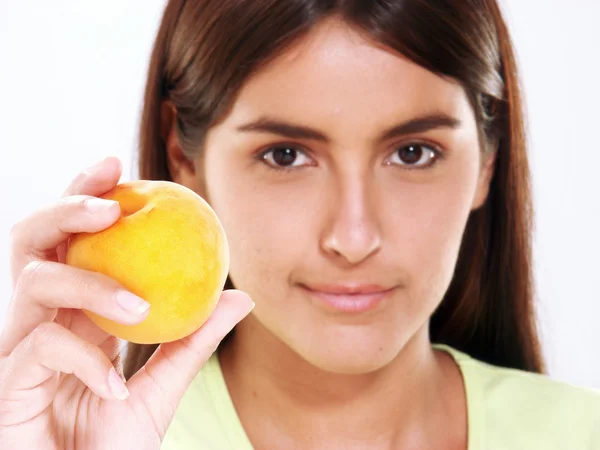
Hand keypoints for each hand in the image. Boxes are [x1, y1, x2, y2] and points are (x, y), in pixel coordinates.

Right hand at [0, 156, 253, 448]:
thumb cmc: (114, 439)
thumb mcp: (166, 381)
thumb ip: (196, 337)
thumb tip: (241, 295)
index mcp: (76, 308)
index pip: (74, 237)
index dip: (87, 195)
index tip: (118, 165)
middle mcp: (42, 317)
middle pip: (34, 238)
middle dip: (66, 206)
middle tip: (109, 199)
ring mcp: (18, 346)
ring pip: (34, 281)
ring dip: (90, 283)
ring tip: (135, 307)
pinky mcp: (4, 381)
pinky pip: (43, 348)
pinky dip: (87, 362)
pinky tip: (115, 386)